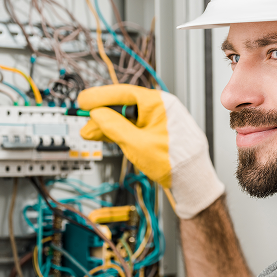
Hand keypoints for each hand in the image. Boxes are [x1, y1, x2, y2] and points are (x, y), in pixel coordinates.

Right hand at [77, 83, 224, 218]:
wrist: (193, 183)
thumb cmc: (176, 163)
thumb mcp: (137, 144)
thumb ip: (114, 127)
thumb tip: (97, 114)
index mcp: (159, 103)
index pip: (123, 93)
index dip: (100, 97)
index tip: (83, 101)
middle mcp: (159, 108)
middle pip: (123, 106)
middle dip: (101, 115)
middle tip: (85, 122)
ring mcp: (158, 121)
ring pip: (126, 118)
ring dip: (107, 126)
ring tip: (89, 133)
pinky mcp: (156, 133)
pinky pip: (133, 127)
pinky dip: (118, 132)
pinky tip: (104, 135)